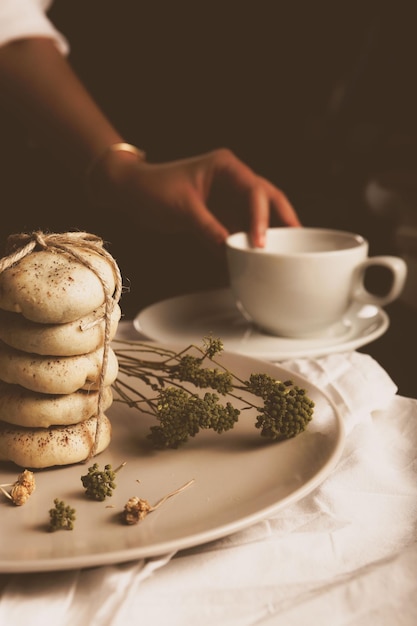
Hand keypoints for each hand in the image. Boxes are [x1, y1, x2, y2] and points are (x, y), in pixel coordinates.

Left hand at [89, 147, 299, 246]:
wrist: (130, 191)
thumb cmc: (152, 189)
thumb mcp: (181, 208)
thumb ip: (207, 228)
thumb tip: (231, 251)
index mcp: (227, 168)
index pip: (255, 191)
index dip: (262, 217)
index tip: (261, 242)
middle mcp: (233, 181)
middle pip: (268, 199)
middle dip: (284, 220)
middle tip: (299, 243)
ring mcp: (229, 199)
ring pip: (259, 216)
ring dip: (271, 233)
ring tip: (287, 254)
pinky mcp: (220, 216)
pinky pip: (241, 230)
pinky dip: (249, 244)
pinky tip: (260, 259)